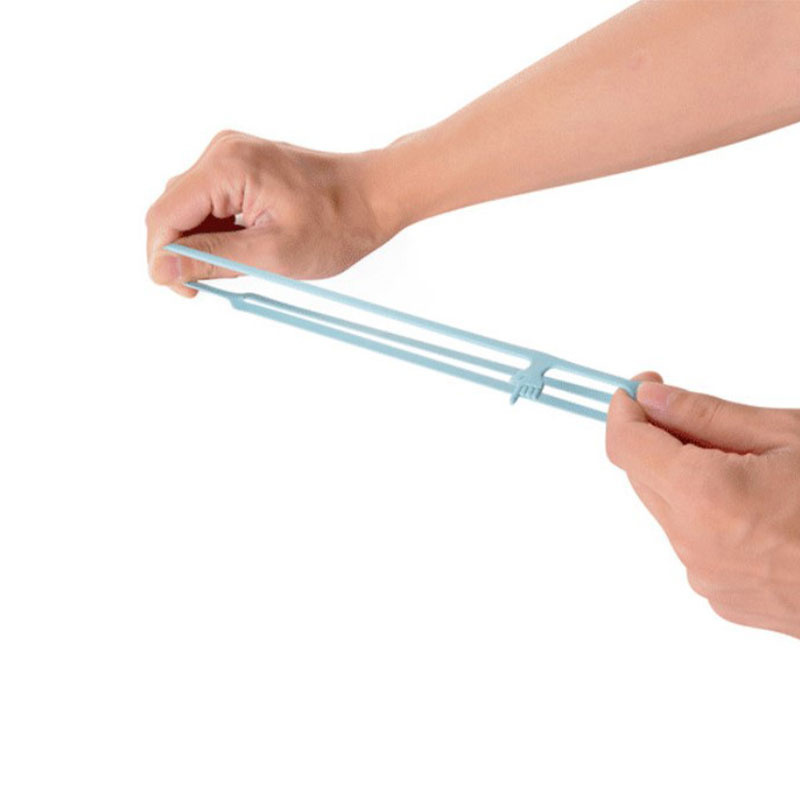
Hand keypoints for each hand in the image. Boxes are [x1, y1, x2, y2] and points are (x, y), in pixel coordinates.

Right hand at [146, 131, 395, 296]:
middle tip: (212, 286)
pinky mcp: (241, 165)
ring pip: (190, 209)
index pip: (165, 215)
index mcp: (227, 166)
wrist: (374, 196)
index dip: (163, 259)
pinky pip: (211, 202)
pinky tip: (245, 247)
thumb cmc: (336, 224)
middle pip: (172, 210)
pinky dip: (219, 231)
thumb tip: (161, 270)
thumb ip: (211, 260)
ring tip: (243, 263)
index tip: (184, 291)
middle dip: (182, 252)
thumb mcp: (271, 253)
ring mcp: (231, 155)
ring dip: (203, 243)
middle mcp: (222, 151)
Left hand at [606, 372, 799, 637]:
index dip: (625, 410)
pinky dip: (707, 516)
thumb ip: (708, 416)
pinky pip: (694, 542)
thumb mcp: (788, 436)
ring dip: (686, 479)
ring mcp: (707, 578)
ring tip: (749, 469)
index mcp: (707, 497)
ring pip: (668, 510)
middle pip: (642, 477)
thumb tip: (653, 397)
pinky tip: (758, 508)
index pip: (626, 445)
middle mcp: (695, 544)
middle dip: (657, 440)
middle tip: (690, 414)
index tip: (636, 388)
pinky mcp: (722, 600)